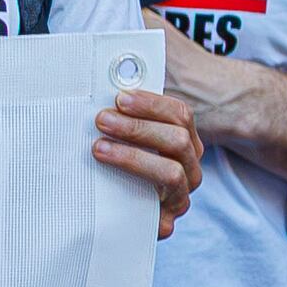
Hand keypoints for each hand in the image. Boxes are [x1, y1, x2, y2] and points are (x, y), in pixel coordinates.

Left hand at [95, 78, 204, 233]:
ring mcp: (178, 196)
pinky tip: (112, 196)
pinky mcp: (163, 224)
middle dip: (138, 128)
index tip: (119, 97)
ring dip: (134, 159)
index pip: (180, 115)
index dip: (152, 104)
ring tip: (98, 149)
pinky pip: (158, 218)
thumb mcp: (117, 131)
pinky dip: (137, 206)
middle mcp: (187, 167)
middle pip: (178, 141)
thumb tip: (106, 62)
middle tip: (102, 120)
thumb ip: (119, 107)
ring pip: (171, 174)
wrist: (108, 213)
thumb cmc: (110, 158)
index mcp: (182, 139)